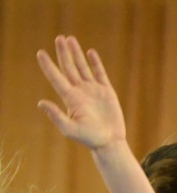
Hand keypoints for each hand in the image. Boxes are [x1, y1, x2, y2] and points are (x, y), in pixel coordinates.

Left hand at [37, 35, 125, 149]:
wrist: (110, 143)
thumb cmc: (89, 138)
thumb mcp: (70, 129)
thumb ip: (56, 116)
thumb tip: (40, 103)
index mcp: (71, 99)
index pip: (57, 78)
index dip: (48, 66)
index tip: (40, 53)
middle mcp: (80, 92)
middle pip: (69, 68)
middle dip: (63, 53)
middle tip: (59, 38)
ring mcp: (93, 90)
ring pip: (82, 67)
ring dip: (76, 53)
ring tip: (70, 39)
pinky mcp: (106, 92)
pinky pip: (100, 73)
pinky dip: (95, 63)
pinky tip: (90, 53)